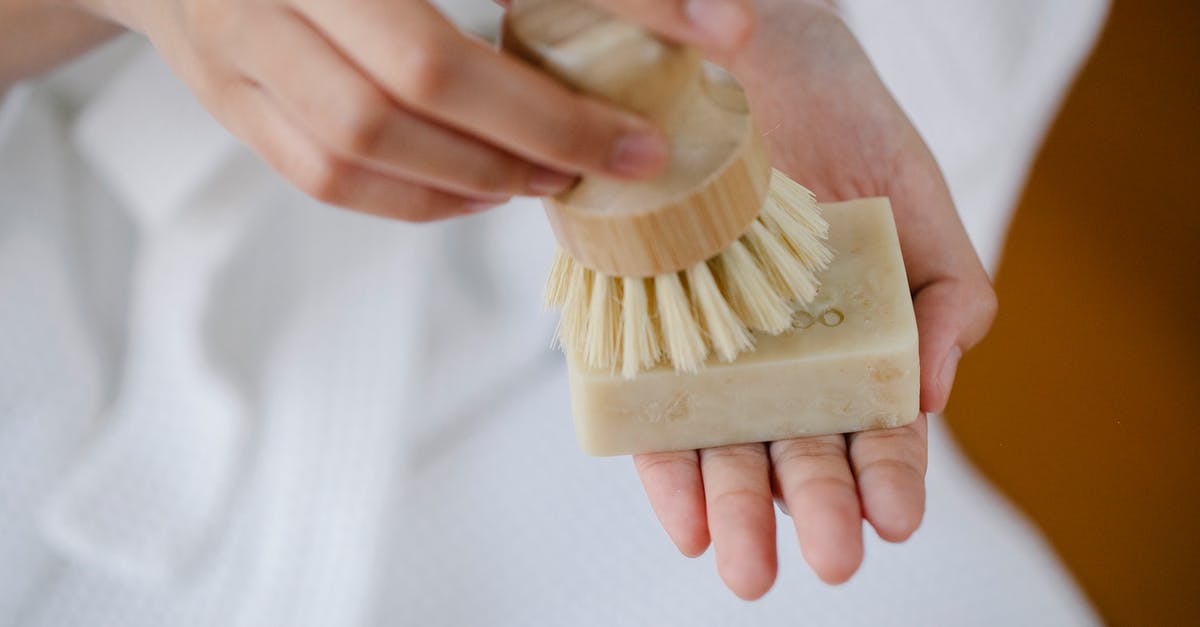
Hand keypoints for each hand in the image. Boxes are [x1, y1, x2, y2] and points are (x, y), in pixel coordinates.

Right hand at [69, 0, 750, 220]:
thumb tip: (717, 24)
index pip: (473, 11)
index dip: (589, 54)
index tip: (683, 86)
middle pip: (416, 78)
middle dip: (534, 133)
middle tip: (616, 158)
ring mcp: (237, 38)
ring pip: (359, 141)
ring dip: (471, 175)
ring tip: (547, 181)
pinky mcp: (227, 92)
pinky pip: (321, 174)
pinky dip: (411, 198)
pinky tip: (473, 194)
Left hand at [633, 1, 997, 597]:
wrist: (750, 59)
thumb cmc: (849, 126)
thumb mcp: (921, 202)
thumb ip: (950, 297)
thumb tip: (936, 396)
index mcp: (855, 347)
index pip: (875, 430)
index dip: (887, 477)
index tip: (896, 518)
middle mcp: (783, 363)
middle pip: (799, 451)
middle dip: (812, 508)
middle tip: (827, 559)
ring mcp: (714, 352)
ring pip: (724, 446)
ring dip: (736, 509)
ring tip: (745, 565)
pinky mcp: (645, 331)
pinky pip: (650, 410)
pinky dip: (665, 467)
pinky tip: (684, 519)